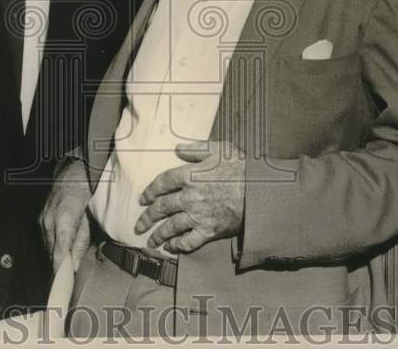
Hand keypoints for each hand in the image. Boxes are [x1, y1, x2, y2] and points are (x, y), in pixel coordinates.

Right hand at [40, 157, 91, 271]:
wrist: (74, 170)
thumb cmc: (88, 192)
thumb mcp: (90, 217)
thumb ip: (81, 242)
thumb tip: (75, 266)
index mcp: (63, 221)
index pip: (58, 256)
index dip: (60, 274)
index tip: (64, 288)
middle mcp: (48, 222)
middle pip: (52, 254)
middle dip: (60, 268)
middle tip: (69, 281)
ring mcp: (42, 219)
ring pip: (48, 247)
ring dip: (57, 256)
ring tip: (68, 265)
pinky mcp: (40, 218)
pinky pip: (46, 238)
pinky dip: (54, 245)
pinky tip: (63, 247)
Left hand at [135, 139, 245, 254]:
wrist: (259, 192)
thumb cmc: (240, 168)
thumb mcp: (218, 149)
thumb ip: (195, 148)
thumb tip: (177, 148)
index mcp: (189, 175)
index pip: (162, 183)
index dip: (150, 191)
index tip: (143, 199)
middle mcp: (189, 197)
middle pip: (161, 208)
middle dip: (147, 218)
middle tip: (139, 225)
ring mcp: (197, 216)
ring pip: (171, 227)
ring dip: (158, 235)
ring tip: (149, 242)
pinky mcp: (208, 231)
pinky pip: (188, 242)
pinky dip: (178, 246)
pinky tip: (171, 248)